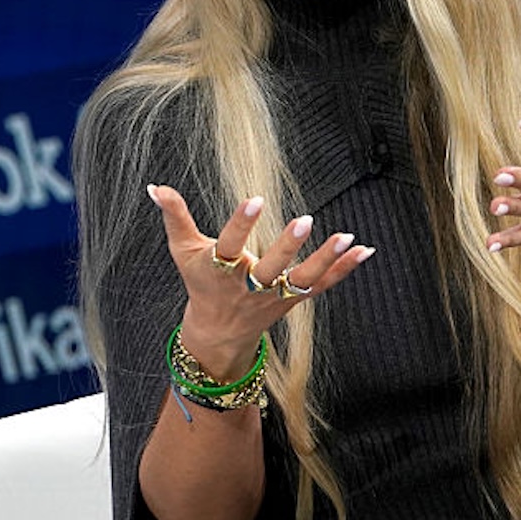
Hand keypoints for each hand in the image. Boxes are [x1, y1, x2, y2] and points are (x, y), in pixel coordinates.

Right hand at [147, 183, 372, 375]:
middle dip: (286, 246)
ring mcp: (275, 296)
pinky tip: (365, 249)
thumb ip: (174, 217)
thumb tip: (155, 187)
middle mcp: (249, 286)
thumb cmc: (201, 282)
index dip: (240, 225)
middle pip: (270, 268)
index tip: (254, 200)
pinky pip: (323, 285)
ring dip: (326, 260)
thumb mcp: (184, 251)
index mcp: (220, 271)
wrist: (218, 332)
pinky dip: (345, 269)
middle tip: (305, 219)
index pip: (228, 246)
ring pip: (303, 279)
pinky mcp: (294, 299)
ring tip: (347, 237)